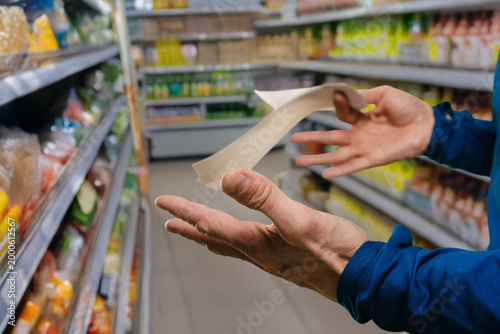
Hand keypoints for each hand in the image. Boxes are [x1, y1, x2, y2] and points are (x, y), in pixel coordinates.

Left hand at [155, 168, 367, 300]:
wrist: (362, 276)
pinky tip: (244, 236)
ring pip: (231, 244)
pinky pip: (249, 247)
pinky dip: (234, 238)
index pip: (211, 223)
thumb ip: (264, 197)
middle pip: (215, 239)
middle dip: (190, 228)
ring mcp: (272, 258)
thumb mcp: (297, 219)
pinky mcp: (286, 257)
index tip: (163, 203)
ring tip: (198, 229)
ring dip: (210, 234)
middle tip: (169, 223)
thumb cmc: (335, 251)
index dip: (185, 211)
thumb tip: (229, 178)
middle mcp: (259, 253)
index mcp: (256, 243)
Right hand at [290, 86, 434, 177]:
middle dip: (310, 140)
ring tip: (299, 161)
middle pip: (329, 139)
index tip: (334, 96)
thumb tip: (342, 92)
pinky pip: (352, 166)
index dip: (337, 106)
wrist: (428, 125)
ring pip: (335, 155)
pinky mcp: (372, 159)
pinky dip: (339, 171)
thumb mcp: (383, 94)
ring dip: (317, 158)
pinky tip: (325, 175)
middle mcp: (360, 135)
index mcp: (363, 119)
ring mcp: (364, 148)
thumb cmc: (409, 107)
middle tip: (292, 141)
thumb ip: (363, 96)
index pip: (342, 116)